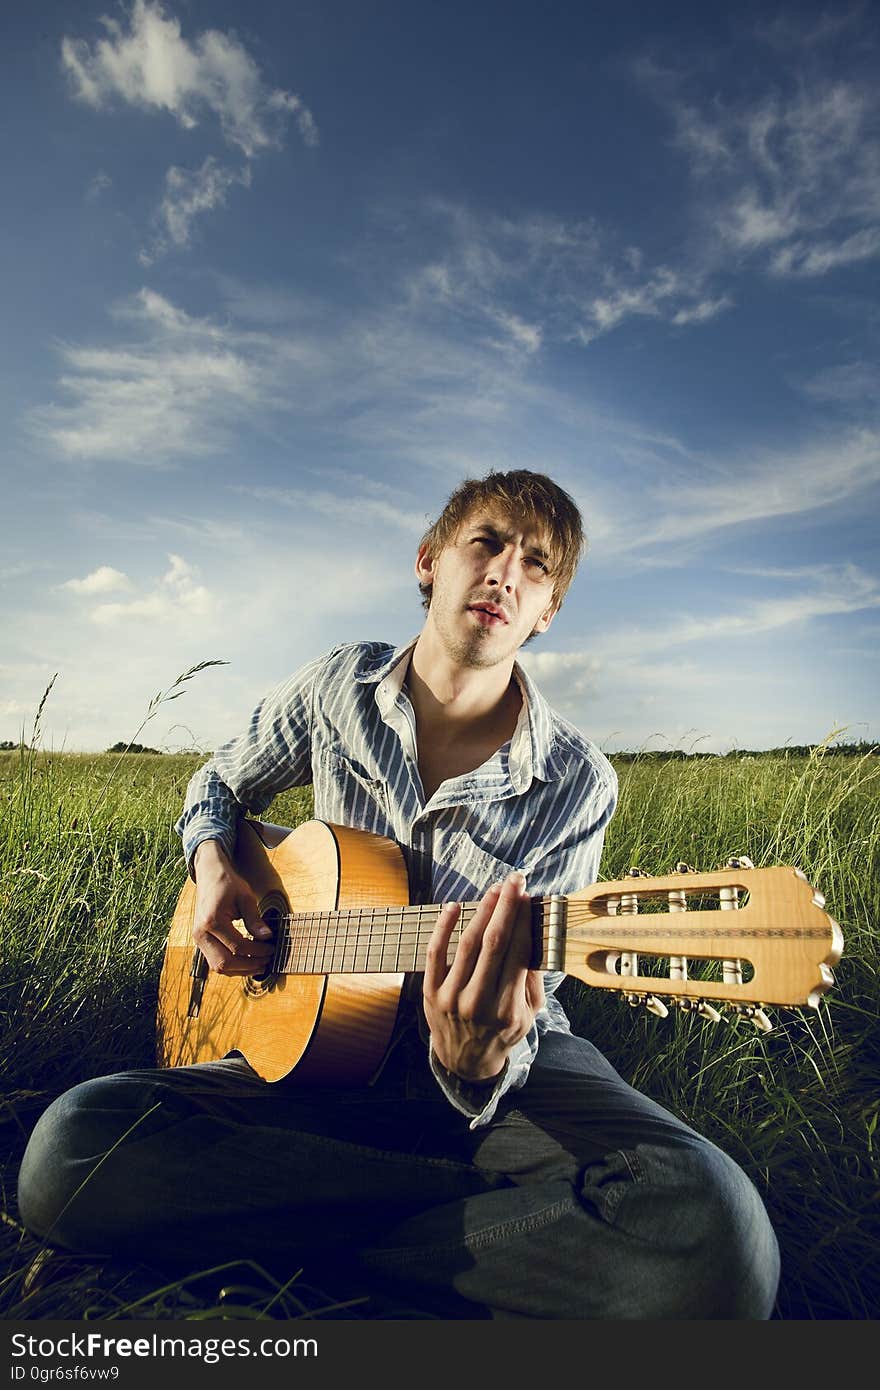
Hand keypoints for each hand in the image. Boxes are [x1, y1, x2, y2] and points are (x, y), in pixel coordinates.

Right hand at [191, 840, 274, 975]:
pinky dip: (232, 965)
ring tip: (260, 964)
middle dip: (248, 966)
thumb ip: (255, 919)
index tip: (272, 948)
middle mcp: (201, 934)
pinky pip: (215, 961)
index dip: (257, 951)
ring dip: (239, 969)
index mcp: (212, 921)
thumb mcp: (245, 897)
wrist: (209, 876)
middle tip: (267, 961)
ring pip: (218, 967)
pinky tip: (247, 960)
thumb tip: (268, 937)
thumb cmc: (227, 884)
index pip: (237, 946)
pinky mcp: (201, 942)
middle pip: (224, 963)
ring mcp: (198, 940)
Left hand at [423, 871, 544, 1080]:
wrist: (465, 1060)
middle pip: (494, 943)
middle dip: (506, 906)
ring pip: (468, 944)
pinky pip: (434, 953)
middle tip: (514, 880)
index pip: (517, 953)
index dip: (523, 921)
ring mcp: (451, 997)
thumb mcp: (529, 1015)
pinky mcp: (430, 992)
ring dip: (482, 911)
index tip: (527, 898)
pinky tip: (454, 905)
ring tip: (494, 890)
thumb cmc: (502, 1031)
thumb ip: (533, 980)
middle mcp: (479, 1002)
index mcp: (508, 1009)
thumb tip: (533, 935)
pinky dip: (443, 927)